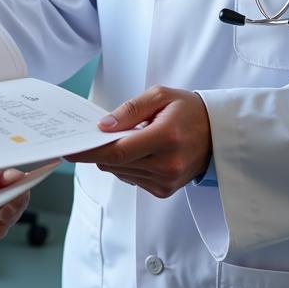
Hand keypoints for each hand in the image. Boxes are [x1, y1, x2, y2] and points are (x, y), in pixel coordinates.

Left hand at [67, 86, 211, 198]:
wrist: (218, 134)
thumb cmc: (189, 110)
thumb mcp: (160, 96)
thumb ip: (130, 109)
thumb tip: (103, 126)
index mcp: (166, 138)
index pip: (119, 151)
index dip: (91, 151)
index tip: (70, 149)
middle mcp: (167, 165)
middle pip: (116, 164)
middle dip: (98, 150)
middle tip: (90, 136)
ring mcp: (167, 182)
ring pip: (121, 173)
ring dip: (114, 157)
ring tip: (126, 138)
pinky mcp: (165, 191)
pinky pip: (131, 179)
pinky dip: (127, 165)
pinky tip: (138, 151)